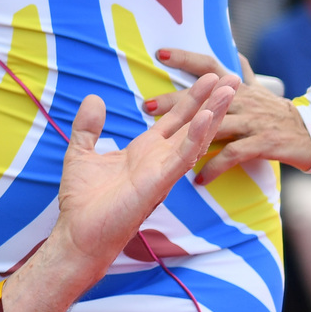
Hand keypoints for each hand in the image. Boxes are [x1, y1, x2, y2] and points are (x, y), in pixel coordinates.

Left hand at [54, 77, 236, 270]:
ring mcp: (163, 171)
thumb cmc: (82, 202)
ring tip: (230, 89)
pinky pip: (184, 156)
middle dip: (212, 100)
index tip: (207, 78)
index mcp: (144, 152)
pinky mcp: (160, 182)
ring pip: (196, 137)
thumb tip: (94, 98)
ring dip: (213, 113)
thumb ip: (88, 127)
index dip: (190, 99)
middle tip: (232, 76)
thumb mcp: (80, 153)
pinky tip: (207, 116)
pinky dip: (197, 136)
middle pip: (192, 124)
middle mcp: (158, 159)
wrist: (78, 234)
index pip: (173, 120)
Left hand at [147, 48, 310, 179]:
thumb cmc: (280, 113)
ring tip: (163, 143)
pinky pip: (232, 155)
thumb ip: (245, 74)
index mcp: (239, 88)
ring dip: (189, 134)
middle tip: (147, 105)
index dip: (186, 58)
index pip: (210, 67)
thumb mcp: (262, 90)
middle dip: (174, 100)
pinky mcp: (262, 143)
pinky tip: (198, 178)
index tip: (161, 54)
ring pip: (216, 124)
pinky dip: (214, 167)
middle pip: (204, 97)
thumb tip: (235, 53)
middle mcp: (243, 101)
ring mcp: (252, 122)